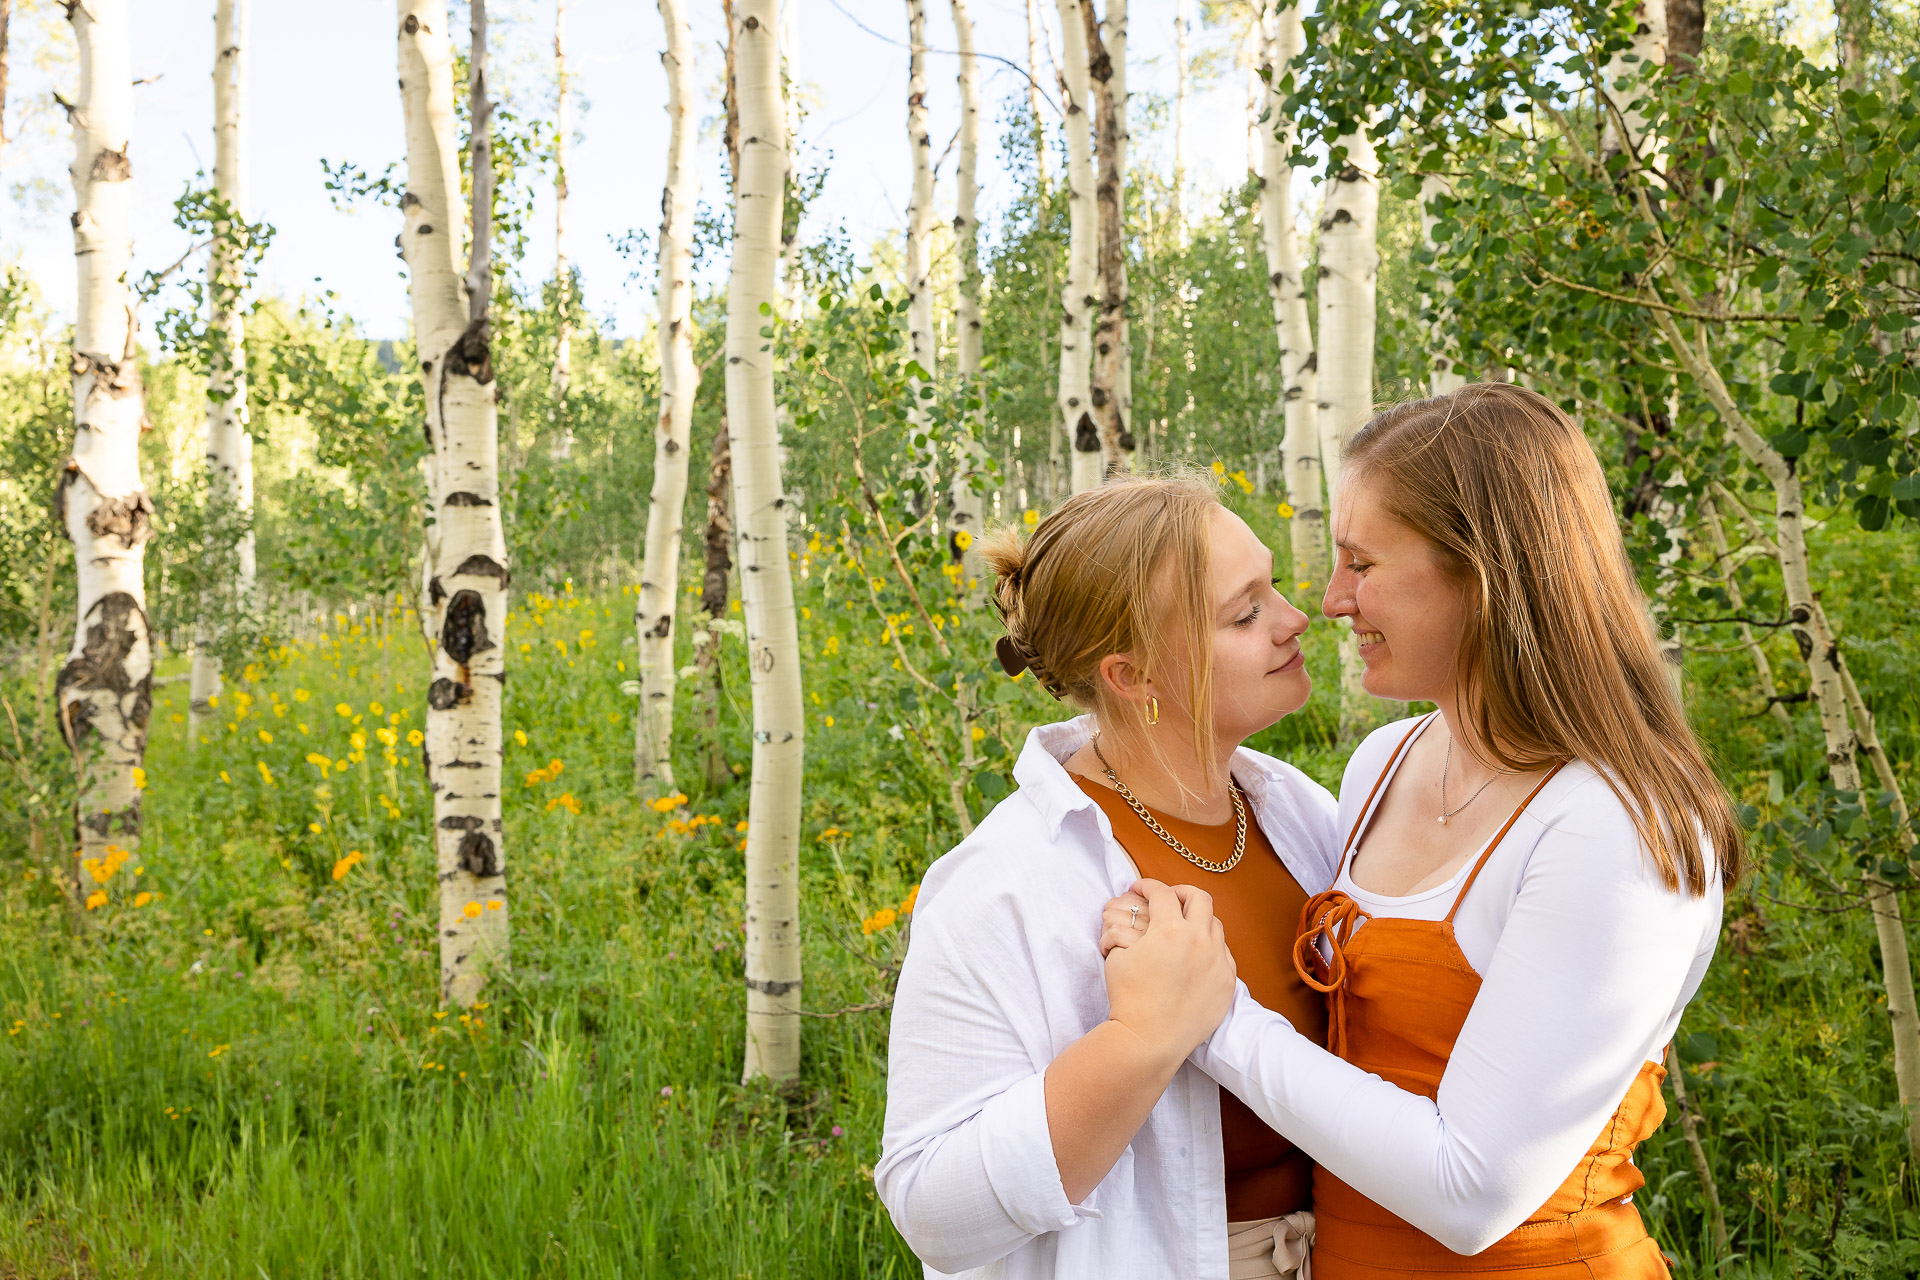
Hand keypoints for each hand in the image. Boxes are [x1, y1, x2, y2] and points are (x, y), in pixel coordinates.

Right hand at [1102, 879, 1236, 1062]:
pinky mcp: (1226, 982)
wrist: (1149, 1039)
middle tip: (1168, 898)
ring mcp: (1217, 961)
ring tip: (1184, 927)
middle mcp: (1199, 940)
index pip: (1162, 892)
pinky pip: (1223, 954)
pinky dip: (1210, 948)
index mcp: (1170, 929)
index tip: (1140, 888)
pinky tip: (1195, 957)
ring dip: (1198, 920)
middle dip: (1181, 892)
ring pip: (1215, 925)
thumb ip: (1128, 929)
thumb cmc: (1129, 998)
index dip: (1147, 885)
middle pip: (1199, 897)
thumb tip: (1132, 917)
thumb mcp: (1118, 955)